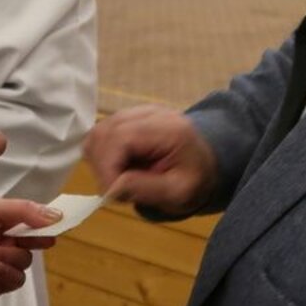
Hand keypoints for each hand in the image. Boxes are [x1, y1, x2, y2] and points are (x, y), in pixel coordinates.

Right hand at [83, 104, 217, 216]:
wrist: (206, 163)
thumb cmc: (195, 180)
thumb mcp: (178, 193)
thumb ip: (145, 189)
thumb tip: (111, 188)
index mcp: (169, 129)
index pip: (122, 137)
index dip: (108, 166)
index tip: (111, 193)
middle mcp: (151, 113)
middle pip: (106, 131)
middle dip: (102, 165)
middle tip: (115, 190)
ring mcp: (138, 111)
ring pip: (99, 130)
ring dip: (99, 160)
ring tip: (118, 179)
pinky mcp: (129, 117)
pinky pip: (102, 132)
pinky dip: (102, 153)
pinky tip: (118, 167)